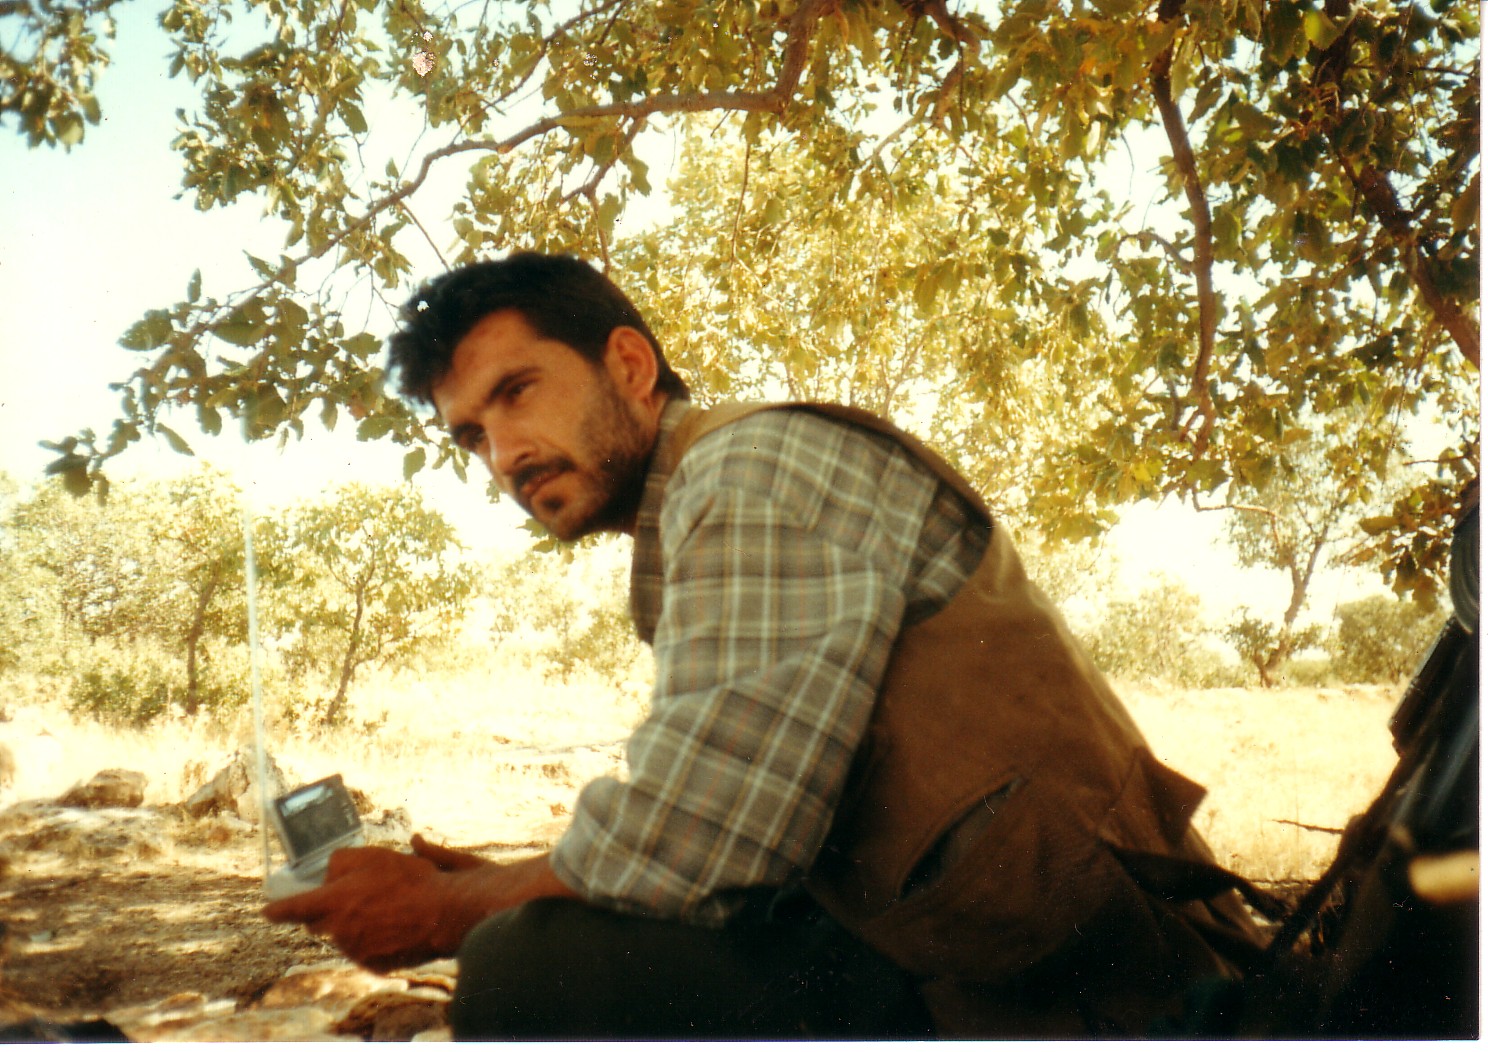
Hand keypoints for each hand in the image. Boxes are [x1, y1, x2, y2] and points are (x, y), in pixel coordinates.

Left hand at [263, 840, 491, 972]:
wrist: (443, 914)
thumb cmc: (410, 881)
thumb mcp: (373, 856)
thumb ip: (341, 862)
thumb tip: (330, 875)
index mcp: (331, 903)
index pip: (290, 908)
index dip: (276, 909)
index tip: (266, 911)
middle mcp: (336, 931)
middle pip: (319, 923)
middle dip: (330, 911)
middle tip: (357, 897)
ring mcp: (354, 952)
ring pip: (343, 936)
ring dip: (355, 924)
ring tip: (388, 909)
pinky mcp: (372, 966)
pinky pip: (363, 950)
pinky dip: (373, 939)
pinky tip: (395, 925)